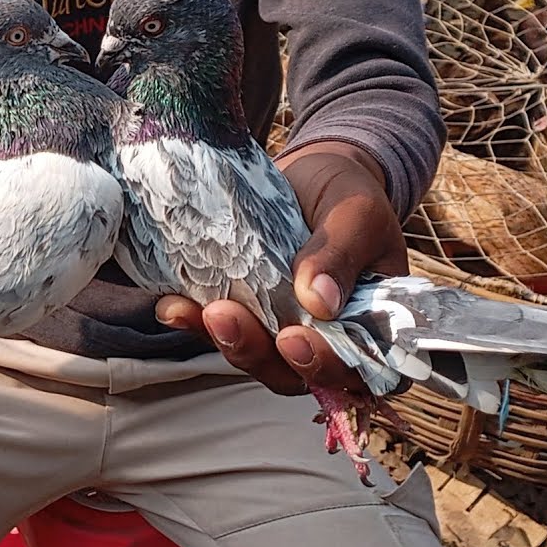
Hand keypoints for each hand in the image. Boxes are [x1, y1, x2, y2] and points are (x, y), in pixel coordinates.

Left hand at [156, 140, 409, 394]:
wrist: (309, 173)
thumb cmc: (347, 196)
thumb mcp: (357, 212)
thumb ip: (342, 253)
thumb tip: (319, 301)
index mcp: (373, 328)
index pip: (360, 371)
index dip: (328, 367)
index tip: (294, 341)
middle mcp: (326, 340)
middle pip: (295, 373)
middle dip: (259, 353)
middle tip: (229, 319)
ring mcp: (281, 330)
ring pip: (254, 357)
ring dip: (224, 340)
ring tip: (201, 310)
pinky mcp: (244, 313)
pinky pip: (217, 330)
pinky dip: (193, 321)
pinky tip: (173, 306)